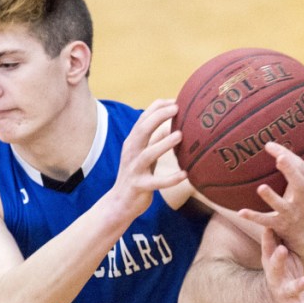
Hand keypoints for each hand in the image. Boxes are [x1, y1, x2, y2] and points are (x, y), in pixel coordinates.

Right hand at [112, 99, 188, 218]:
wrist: (119, 202)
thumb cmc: (137, 174)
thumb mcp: (145, 154)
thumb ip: (155, 139)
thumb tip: (174, 124)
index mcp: (133, 143)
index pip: (143, 119)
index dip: (157, 107)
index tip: (175, 100)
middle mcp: (131, 152)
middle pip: (142, 130)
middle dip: (158, 117)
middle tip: (177, 108)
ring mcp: (134, 169)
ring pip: (147, 154)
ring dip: (163, 144)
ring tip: (180, 135)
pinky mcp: (139, 186)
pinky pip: (155, 182)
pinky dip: (170, 179)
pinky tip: (184, 174)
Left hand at [236, 141, 303, 247]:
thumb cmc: (301, 201)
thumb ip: (294, 169)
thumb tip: (274, 144)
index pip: (302, 169)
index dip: (289, 157)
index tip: (270, 145)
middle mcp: (303, 200)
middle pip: (301, 185)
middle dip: (291, 171)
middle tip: (280, 158)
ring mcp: (292, 214)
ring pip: (282, 206)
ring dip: (272, 197)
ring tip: (261, 187)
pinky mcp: (281, 226)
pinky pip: (266, 222)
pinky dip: (254, 217)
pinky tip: (241, 212)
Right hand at [260, 227, 303, 302]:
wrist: (274, 299)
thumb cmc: (279, 270)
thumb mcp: (273, 256)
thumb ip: (272, 241)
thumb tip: (271, 219)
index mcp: (271, 264)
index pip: (268, 250)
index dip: (269, 240)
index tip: (270, 228)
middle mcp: (275, 278)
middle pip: (275, 267)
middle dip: (278, 259)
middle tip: (282, 249)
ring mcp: (285, 292)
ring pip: (290, 289)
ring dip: (297, 285)